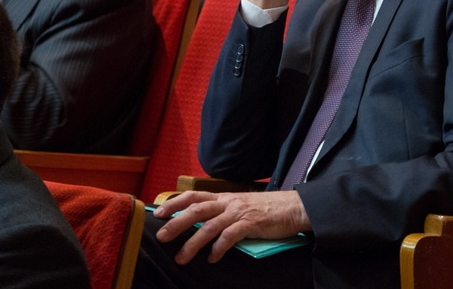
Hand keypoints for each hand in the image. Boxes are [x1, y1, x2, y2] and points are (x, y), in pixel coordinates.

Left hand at [153, 190, 310, 264]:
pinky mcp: (251, 223)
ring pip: (209, 225)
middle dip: (176, 222)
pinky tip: (212, 258)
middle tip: (161, 236)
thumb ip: (223, 212)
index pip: (195, 195)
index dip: (175, 202)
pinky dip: (218, 248)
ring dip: (192, 242)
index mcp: (224, 197)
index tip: (159, 212)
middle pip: (197, 209)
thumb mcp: (240, 206)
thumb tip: (201, 224)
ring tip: (181, 257)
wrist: (293, 207)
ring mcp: (239, 212)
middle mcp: (229, 202)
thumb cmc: (266, 209)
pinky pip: (230, 236)